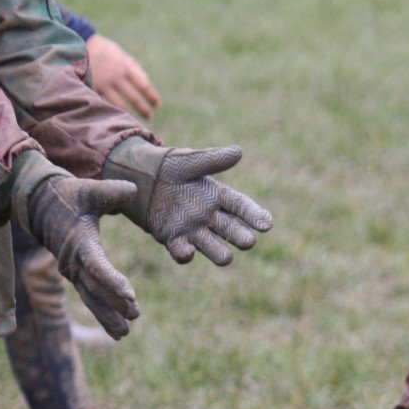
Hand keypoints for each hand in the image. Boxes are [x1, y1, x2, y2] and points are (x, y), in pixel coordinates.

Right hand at [27, 175, 140, 338]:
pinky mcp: (74, 275)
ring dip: (107, 315)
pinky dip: (102, 313)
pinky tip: (117, 330)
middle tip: (135, 315)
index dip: (112, 281)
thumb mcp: (90, 190)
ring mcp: (72, 271)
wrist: (40, 204)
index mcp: (79, 242)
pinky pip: (89, 298)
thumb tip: (133, 189)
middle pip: (95, 288)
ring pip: (91, 298)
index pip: (96, 265)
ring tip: (125, 332)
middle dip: (114, 303)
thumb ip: (112, 191)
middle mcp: (73, 261)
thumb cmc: (69, 196)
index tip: (130, 294)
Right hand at [86, 33, 160, 119]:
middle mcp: (115, 76)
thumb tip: (147, 79)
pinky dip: (112, 111)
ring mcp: (103, 84)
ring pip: (119, 104)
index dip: (151, 95)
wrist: (76, 45)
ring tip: (134, 122)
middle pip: (133, 97)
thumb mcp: (119, 54)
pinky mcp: (92, 89)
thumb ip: (133, 66)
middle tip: (150, 117)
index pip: (143, 84)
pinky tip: (116, 118)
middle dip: (143, 108)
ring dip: (128, 114)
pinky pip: (104, 103)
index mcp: (124, 66)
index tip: (157, 104)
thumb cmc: (101, 50)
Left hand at [143, 147, 273, 265]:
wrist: (141, 178)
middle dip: (241, 237)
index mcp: (218, 195)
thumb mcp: (191, 161)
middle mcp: (210, 217)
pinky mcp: (173, 239)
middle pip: (232, 231)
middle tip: (248, 241)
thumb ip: (213, 159)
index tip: (267, 224)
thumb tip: (239, 152)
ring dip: (220, 253)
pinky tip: (188, 251)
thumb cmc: (171, 167)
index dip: (255, 215)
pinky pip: (182, 252)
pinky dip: (186, 254)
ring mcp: (193, 230)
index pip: (241, 206)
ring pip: (214, 248)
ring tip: (226, 256)